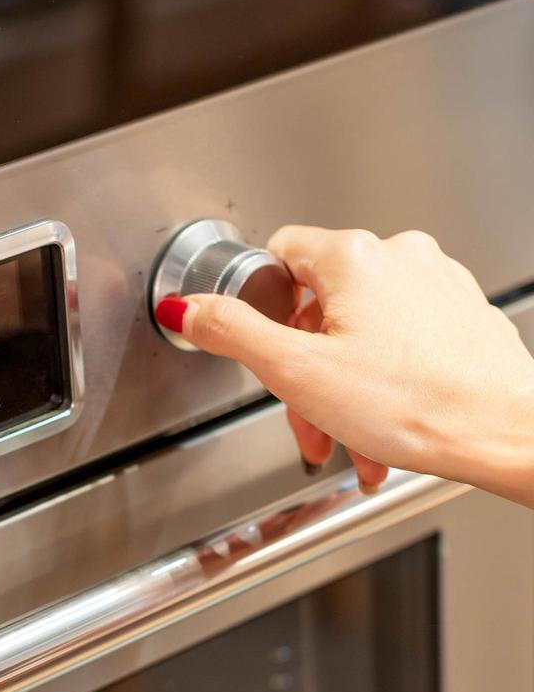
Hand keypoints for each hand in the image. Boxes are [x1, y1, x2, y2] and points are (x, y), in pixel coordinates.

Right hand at [157, 226, 533, 503]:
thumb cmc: (416, 405)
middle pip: (320, 304)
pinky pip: (402, 344)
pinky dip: (384, 383)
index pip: (279, 253)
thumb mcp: (296, 371)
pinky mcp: (463, 317)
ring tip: (349, 438)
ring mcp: (438, 285)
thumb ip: (232, 332)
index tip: (264, 347)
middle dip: (305, 369)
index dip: (261, 306)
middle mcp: (400, 258)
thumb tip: (188, 308)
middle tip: (307, 417)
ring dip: (342, 387)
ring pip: (362, 331)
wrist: (507, 431)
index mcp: (354, 259)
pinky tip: (383, 426)